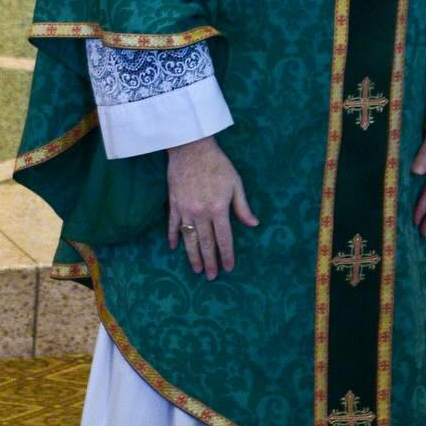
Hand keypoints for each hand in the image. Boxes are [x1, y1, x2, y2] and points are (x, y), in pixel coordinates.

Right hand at [167, 136, 258, 278]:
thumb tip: (254, 224)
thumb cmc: (217, 164)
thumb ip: (242, 206)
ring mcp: (185, 210)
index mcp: (218, 208)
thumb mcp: (235, 183)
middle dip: (210, 261)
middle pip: (206, 243)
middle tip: (212, 277)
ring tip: (196, 270)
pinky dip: (173, 237)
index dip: (227, 254)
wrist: (191, 148)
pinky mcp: (173, 204)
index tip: (229, 268)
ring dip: (193, 256)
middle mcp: (201, 213)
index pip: (224, 238)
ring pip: (189, 239)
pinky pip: (172, 225)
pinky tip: (174, 248)